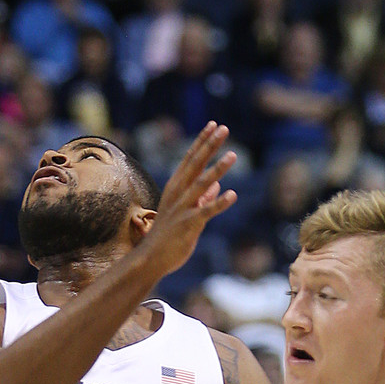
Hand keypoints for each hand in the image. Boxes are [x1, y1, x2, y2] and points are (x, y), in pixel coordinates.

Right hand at [137, 122, 236, 277]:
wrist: (151, 258)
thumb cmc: (169, 235)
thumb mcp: (186, 211)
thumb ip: (204, 197)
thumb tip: (219, 183)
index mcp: (176, 187)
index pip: (190, 159)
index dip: (202, 141)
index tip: (213, 124)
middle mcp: (178, 193)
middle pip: (195, 164)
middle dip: (210, 146)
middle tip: (224, 128)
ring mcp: (182, 208)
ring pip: (201, 184)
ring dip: (218, 169)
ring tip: (233, 155)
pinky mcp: (189, 224)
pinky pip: (206, 212)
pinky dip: (219, 203)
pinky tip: (233, 195)